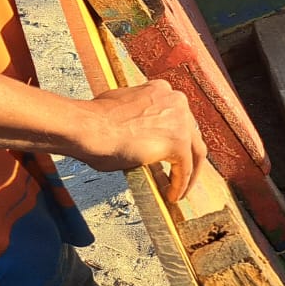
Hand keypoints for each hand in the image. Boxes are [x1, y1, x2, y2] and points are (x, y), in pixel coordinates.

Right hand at [73, 80, 206, 201]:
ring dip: (188, 173)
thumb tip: (135, 134)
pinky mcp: (178, 142)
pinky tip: (172, 195)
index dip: (173, 137)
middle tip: (177, 173)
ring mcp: (180, 120)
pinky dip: (180, 184)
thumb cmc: (95, 122)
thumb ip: (137, 120)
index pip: (176, 118)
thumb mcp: (122, 112)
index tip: (167, 153)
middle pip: (191, 133)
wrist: (90, 127)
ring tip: (178, 189)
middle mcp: (175, 101)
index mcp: (160, 90)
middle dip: (186, 155)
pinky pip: (184, 168)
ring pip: (195, 151)